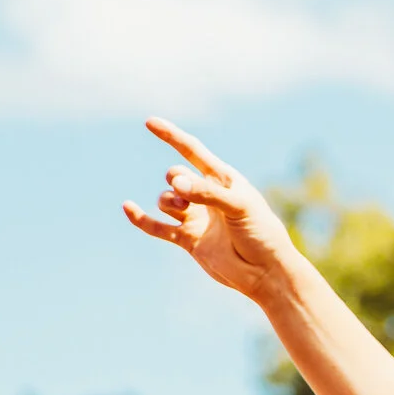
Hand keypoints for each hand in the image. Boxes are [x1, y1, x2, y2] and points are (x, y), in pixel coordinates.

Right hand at [123, 118, 300, 303]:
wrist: (265, 272)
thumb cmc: (262, 234)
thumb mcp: (240, 207)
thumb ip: (207, 193)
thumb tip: (176, 183)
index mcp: (224, 180)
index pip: (193, 151)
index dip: (172, 136)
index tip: (150, 122)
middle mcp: (208, 196)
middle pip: (176, 175)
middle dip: (175, 179)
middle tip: (186, 194)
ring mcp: (196, 218)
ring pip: (166, 199)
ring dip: (168, 201)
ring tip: (182, 210)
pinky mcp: (188, 240)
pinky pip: (158, 227)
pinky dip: (142, 219)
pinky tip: (128, 207)